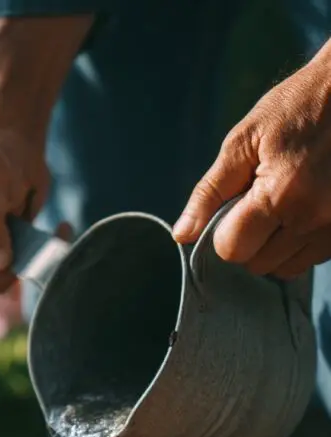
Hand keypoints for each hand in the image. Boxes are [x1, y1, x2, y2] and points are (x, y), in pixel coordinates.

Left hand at [174, 41, 330, 278]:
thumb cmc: (296, 108)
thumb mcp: (244, 140)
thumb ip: (210, 191)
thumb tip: (182, 235)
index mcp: (282, 193)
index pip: (232, 249)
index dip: (224, 232)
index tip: (234, 207)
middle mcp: (313, 217)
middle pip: (257, 264)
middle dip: (249, 239)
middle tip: (260, 202)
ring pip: (284, 269)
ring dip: (274, 247)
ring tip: (283, 206)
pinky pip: (311, 260)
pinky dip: (299, 244)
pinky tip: (303, 211)